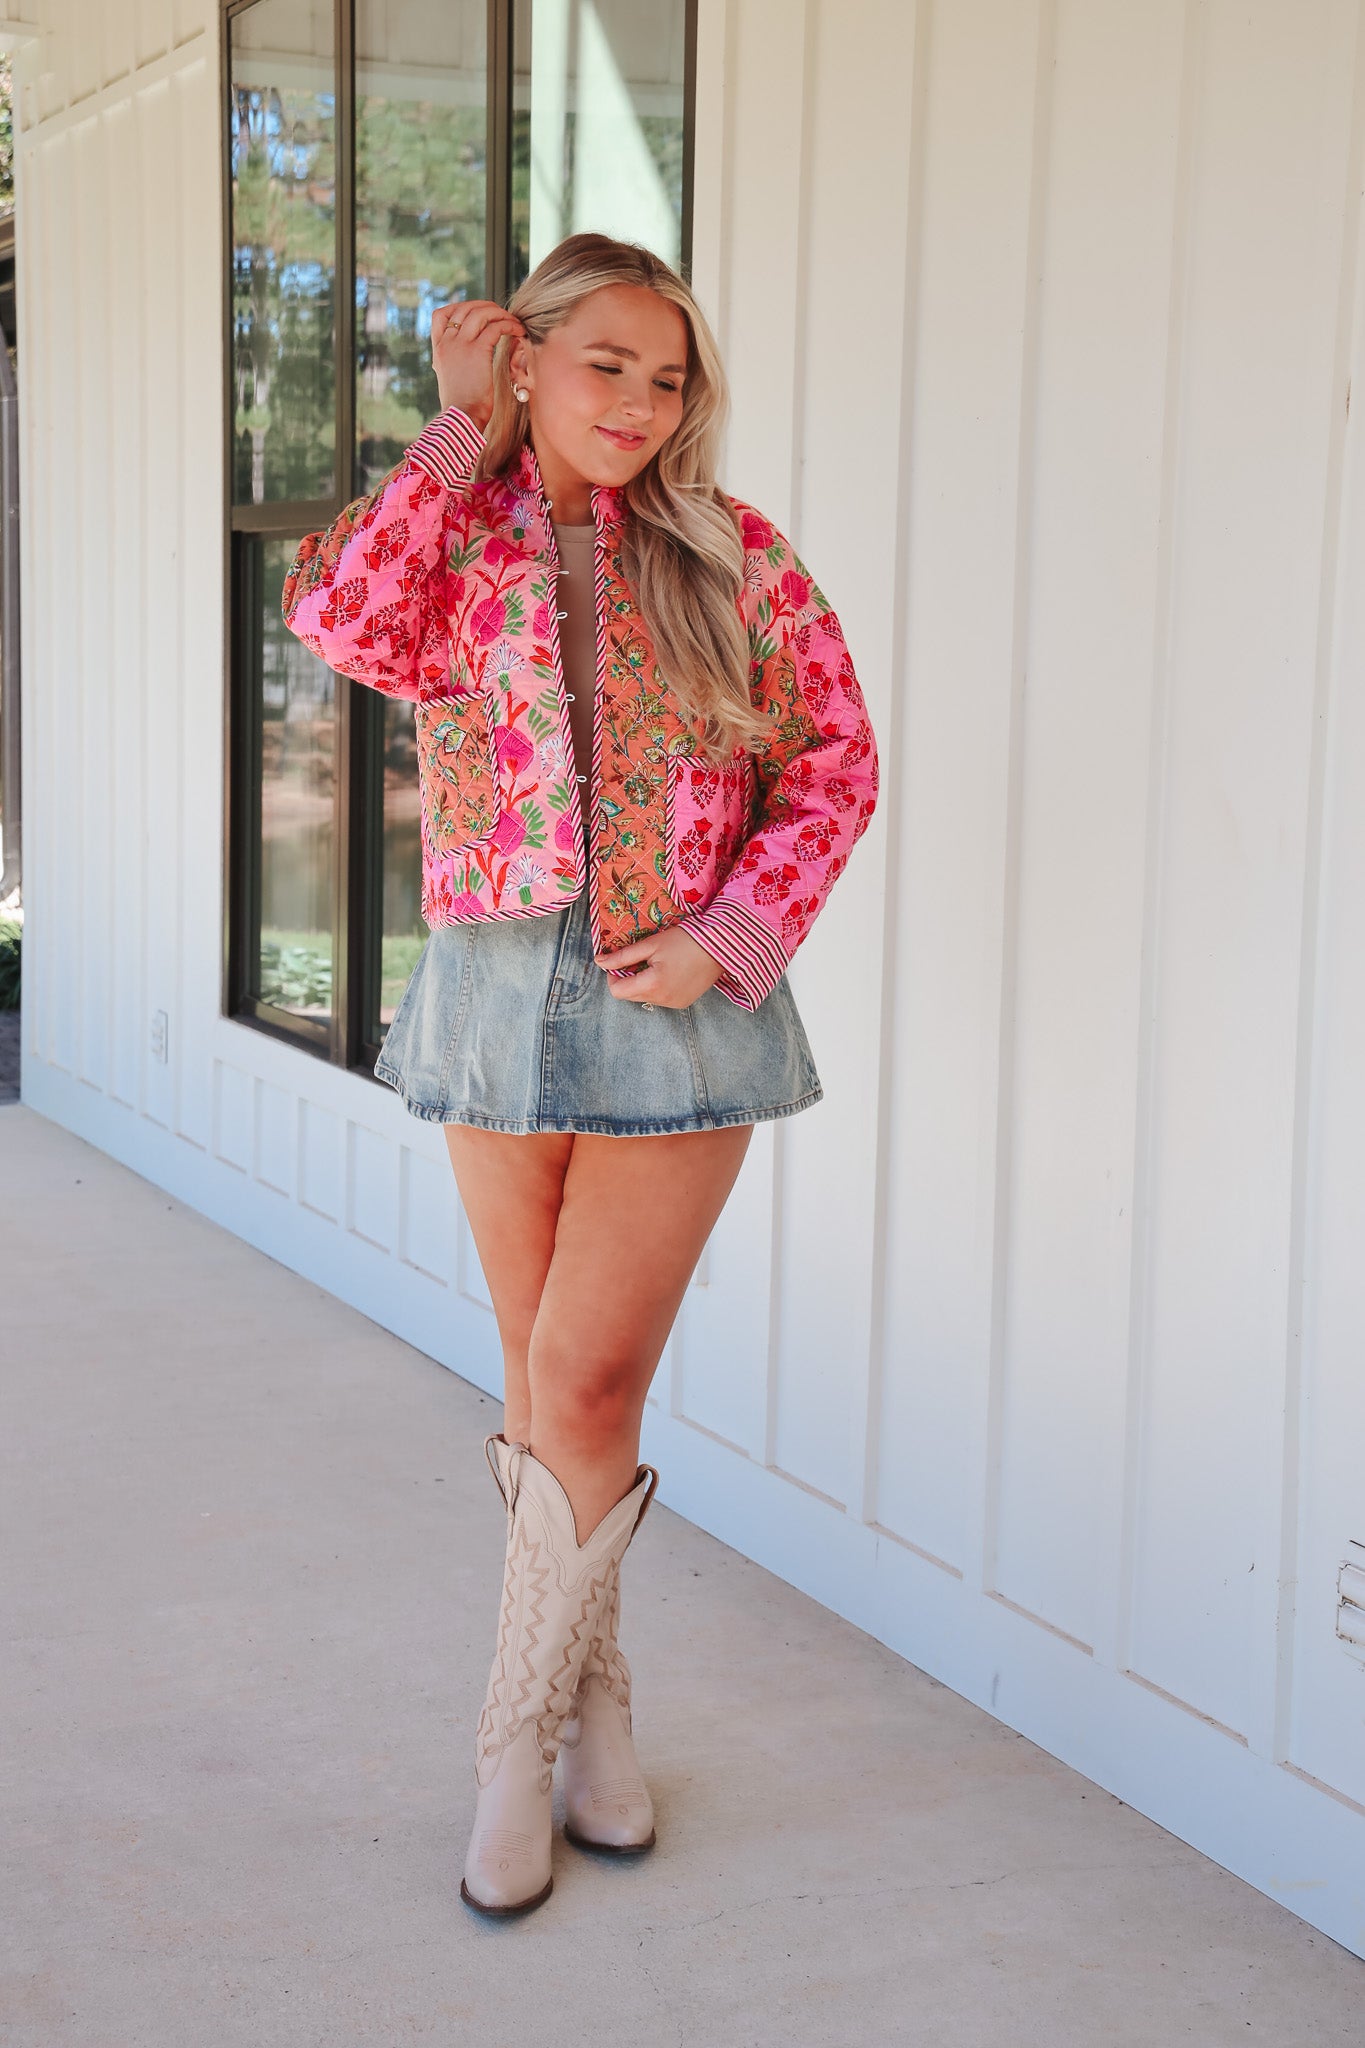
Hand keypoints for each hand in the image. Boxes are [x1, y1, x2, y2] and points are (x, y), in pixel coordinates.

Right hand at [432, 300, 526, 429]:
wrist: (461, 418)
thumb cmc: (461, 406)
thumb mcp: (451, 378)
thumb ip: (455, 362)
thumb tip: (468, 356)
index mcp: (438, 348)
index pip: (441, 315)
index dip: (459, 307)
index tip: (477, 313)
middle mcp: (447, 342)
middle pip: (464, 308)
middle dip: (486, 306)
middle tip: (501, 315)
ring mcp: (461, 344)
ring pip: (480, 313)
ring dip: (500, 313)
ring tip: (513, 322)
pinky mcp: (478, 351)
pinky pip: (495, 327)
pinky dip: (509, 325)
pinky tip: (518, 332)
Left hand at [594, 925, 725, 1008]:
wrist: (721, 946)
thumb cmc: (685, 940)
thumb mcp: (651, 944)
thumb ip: (623, 956)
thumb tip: (599, 961)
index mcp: (652, 985)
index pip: (617, 992)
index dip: (613, 976)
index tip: (621, 961)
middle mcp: (662, 1000)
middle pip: (630, 996)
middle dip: (628, 979)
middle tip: (640, 959)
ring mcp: (674, 1004)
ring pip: (644, 998)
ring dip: (643, 983)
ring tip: (658, 964)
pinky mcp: (683, 1003)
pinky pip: (660, 998)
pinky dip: (658, 987)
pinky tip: (670, 972)